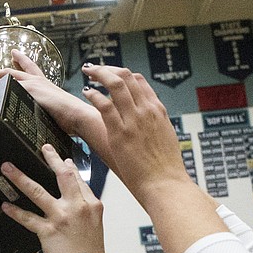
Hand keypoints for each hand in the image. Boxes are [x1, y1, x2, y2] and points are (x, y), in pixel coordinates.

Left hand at [0, 51, 106, 148]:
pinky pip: (5, 89)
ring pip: (4, 80)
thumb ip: (45, 116)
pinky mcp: (29, 91)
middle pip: (10, 72)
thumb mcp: (54, 115)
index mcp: (45, 85)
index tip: (14, 54)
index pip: (31, 68)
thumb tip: (40, 129)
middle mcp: (38, 81)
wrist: (79, 117)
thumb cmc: (72, 120)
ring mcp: (33, 85)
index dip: (21, 60)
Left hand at [0, 144, 104, 252]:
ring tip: (7, 168)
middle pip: (62, 175)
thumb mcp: (94, 224)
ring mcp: (62, 217)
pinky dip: (15, 211)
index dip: (68, 166)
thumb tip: (74, 193)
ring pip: (38, 192)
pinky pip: (27, 218)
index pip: (78, 179)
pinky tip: (5, 205)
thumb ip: (84, 207)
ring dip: (20, 178)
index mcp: (91, 204)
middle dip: (51, 158)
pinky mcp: (49, 231)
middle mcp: (78, 207)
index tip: (60, 159)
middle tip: (41, 148)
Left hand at [80, 64, 189, 203]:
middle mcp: (146, 110)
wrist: (165, 184)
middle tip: (95, 69)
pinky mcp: (120, 133)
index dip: (122, 74)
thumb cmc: (165, 169)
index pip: (139, 81)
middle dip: (108, 68)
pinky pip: (104, 105)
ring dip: (99, 74)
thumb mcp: (165, 139)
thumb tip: (148, 124)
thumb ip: (155, 126)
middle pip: (126, 76)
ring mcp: (133, 120)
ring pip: (115, 84)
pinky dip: (94, 95)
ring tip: (88, 73)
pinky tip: (87, 93)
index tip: (110, 76)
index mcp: (158, 111)